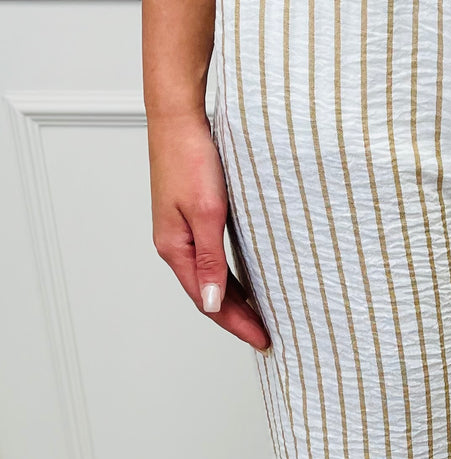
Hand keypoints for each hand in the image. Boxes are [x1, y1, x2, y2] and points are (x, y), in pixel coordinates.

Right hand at [148, 110, 270, 351]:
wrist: (180, 118)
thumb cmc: (192, 159)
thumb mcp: (207, 213)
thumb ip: (211, 260)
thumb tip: (212, 303)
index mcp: (175, 248)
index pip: (207, 301)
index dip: (236, 324)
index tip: (263, 339)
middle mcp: (176, 245)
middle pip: (208, 294)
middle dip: (237, 318)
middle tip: (267, 336)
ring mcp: (182, 232)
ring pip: (211, 278)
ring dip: (234, 300)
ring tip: (260, 318)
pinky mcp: (192, 218)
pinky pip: (212, 258)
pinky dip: (229, 277)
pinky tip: (248, 283)